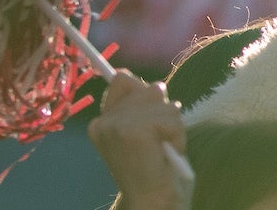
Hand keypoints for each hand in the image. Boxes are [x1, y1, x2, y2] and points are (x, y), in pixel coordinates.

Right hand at [89, 70, 193, 209]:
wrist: (151, 201)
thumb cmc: (154, 167)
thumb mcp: (145, 130)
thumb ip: (141, 106)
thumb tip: (142, 80)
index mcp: (100, 122)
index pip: (123, 79)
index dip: (146, 97)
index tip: (149, 125)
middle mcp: (101, 122)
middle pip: (150, 89)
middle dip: (165, 114)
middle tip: (157, 144)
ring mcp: (115, 126)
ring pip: (164, 104)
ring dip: (173, 127)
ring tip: (162, 150)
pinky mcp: (132, 131)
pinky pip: (171, 117)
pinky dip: (176, 135)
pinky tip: (164, 153)